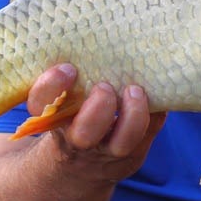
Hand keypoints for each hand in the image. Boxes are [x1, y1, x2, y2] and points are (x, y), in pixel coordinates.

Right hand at [26, 63, 166, 183]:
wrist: (80, 166)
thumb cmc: (70, 117)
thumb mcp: (60, 102)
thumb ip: (68, 79)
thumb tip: (93, 34)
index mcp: (53, 119)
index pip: (41, 105)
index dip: (51, 87)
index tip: (68, 68)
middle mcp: (77, 139)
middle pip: (84, 133)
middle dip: (98, 109)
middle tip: (105, 86)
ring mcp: (106, 152)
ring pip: (122, 142)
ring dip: (134, 115)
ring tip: (136, 91)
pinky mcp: (132, 155)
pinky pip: (148, 136)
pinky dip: (156, 113)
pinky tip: (159, 93)